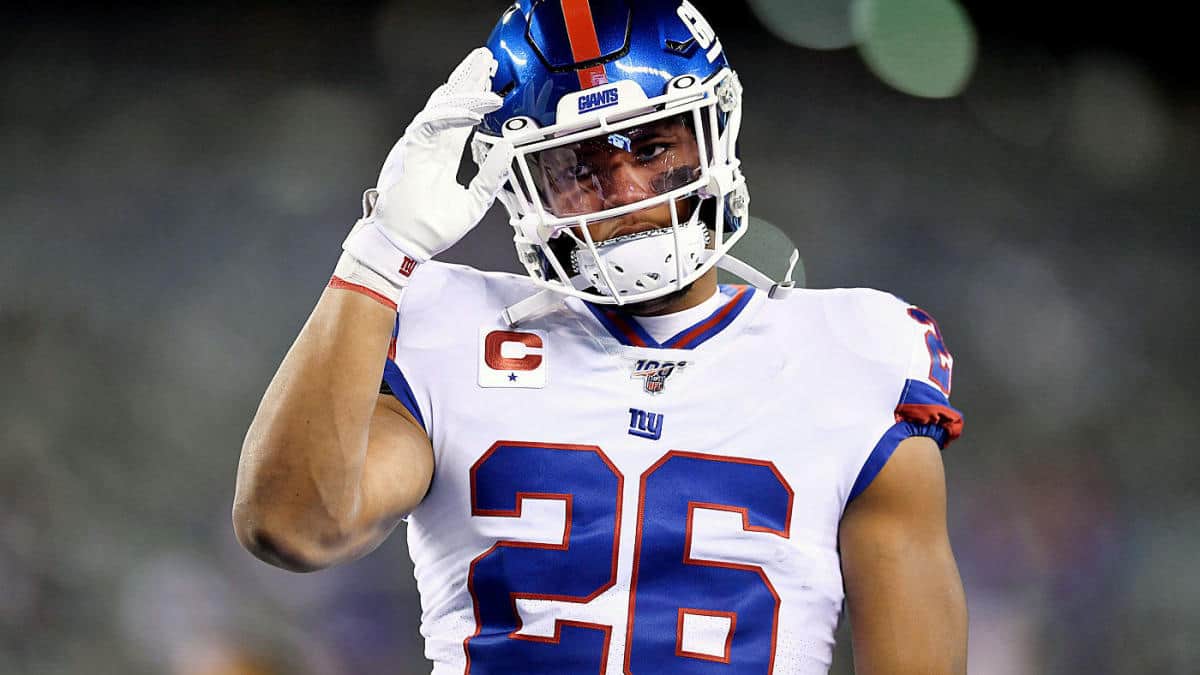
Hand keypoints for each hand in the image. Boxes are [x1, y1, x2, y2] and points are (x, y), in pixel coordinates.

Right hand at [341, 47, 513, 288]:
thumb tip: (506, 150)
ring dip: (463, 90)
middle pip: (450, 104)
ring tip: (484, 76)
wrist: (408, 246)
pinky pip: (431, 123)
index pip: (461, 119)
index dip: (475, 99)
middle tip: (484, 59)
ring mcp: (419, 147)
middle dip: (467, 79)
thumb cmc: (432, 229)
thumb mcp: (475, 201)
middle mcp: (430, 146)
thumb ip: (490, 175)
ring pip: (441, 107)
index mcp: (442, 156)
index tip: (490, 83)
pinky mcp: (410, 151)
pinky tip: (472, 111)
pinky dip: (452, 114)